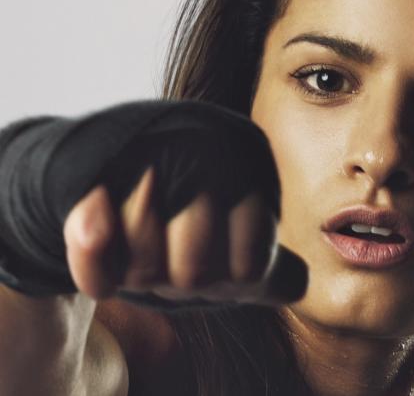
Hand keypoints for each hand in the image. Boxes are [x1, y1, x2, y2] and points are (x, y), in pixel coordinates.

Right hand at [63, 166, 306, 306]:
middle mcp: (205, 151)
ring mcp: (148, 155)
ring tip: (138, 235)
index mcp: (248, 166)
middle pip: (193, 276)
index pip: (251, 268)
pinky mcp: (91, 169)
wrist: (113, 158)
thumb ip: (270, 264)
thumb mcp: (238, 230)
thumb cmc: (188, 204)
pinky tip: (100, 247)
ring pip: (144, 270)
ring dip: (136, 270)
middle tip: (167, 249)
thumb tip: (298, 285)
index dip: (227, 279)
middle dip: (176, 279)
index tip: (214, 258)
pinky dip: (94, 267)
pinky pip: (92, 241)